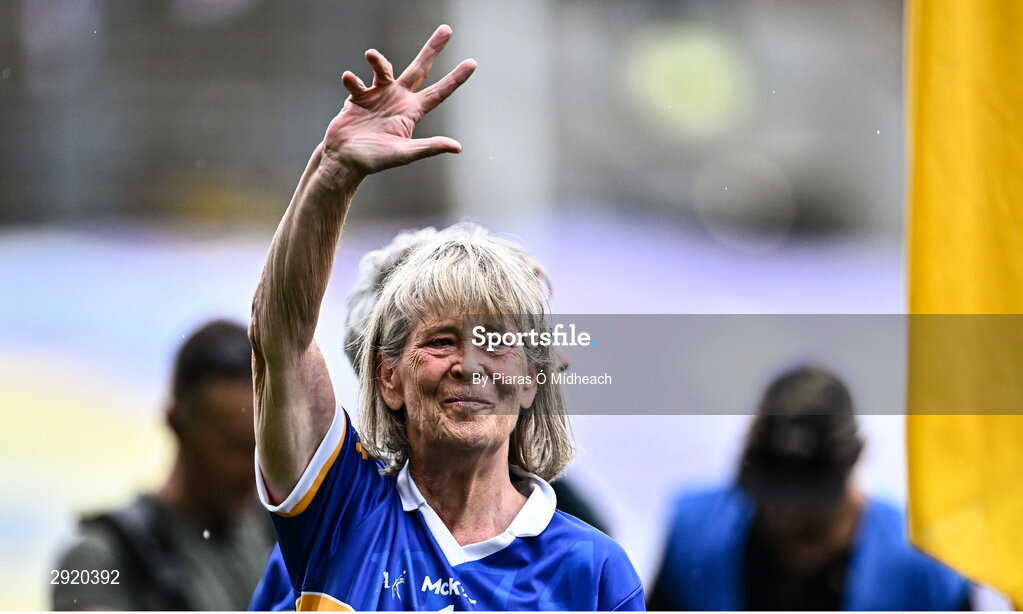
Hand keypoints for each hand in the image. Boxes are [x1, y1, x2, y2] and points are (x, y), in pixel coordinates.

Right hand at [318, 25, 476, 185]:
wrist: (344, 160)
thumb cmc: (375, 160)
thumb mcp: (404, 154)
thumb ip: (428, 147)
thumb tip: (457, 147)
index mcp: (412, 111)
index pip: (439, 92)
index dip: (455, 78)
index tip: (473, 63)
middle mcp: (398, 99)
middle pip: (419, 69)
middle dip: (432, 49)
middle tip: (446, 29)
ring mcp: (378, 95)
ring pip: (384, 69)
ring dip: (378, 60)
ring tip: (370, 55)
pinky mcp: (358, 96)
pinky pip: (356, 82)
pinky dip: (352, 80)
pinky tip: (349, 78)